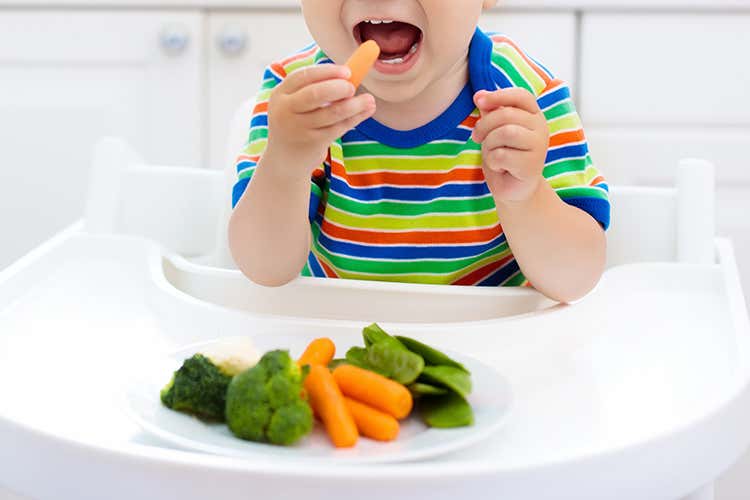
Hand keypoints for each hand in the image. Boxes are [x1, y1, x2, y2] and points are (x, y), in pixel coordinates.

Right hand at [264, 64, 376, 177]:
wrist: (285, 159)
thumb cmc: (296, 123)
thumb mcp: (295, 104)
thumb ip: (316, 88)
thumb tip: (352, 73)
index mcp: (280, 94)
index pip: (303, 76)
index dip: (327, 71)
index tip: (347, 71)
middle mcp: (286, 110)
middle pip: (315, 94)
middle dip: (338, 88)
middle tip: (352, 87)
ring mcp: (299, 128)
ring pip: (332, 113)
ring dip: (354, 105)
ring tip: (369, 100)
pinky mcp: (313, 143)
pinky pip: (339, 127)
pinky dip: (355, 118)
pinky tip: (366, 111)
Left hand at [471, 88, 548, 202]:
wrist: (513, 188)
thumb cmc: (504, 156)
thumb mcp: (494, 130)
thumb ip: (490, 112)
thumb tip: (479, 95)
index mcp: (534, 115)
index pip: (520, 96)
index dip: (498, 95)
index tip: (478, 101)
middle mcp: (541, 127)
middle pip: (506, 115)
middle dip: (484, 126)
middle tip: (477, 138)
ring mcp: (539, 146)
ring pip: (505, 133)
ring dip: (489, 144)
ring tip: (492, 154)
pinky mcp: (532, 165)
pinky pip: (502, 155)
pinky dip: (493, 161)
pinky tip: (500, 168)